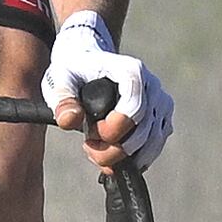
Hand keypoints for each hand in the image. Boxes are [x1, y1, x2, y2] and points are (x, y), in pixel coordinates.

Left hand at [41, 9, 173, 169]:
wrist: (88, 62)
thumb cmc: (74, 70)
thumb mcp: (60, 80)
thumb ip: (62, 101)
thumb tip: (70, 121)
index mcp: (131, 71)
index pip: (134, 108)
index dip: (113, 129)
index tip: (90, 134)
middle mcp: (153, 86)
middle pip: (144, 132)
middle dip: (112, 149)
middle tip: (87, 144)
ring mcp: (161, 103)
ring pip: (152, 144)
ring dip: (122, 157)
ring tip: (96, 150)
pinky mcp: (162, 119)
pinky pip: (154, 147)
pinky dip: (132, 158)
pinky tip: (109, 153)